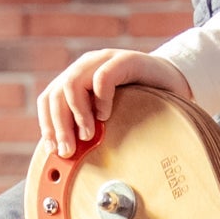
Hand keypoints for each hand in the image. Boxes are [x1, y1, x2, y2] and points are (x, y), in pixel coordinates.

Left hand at [37, 46, 193, 161]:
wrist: (172, 81)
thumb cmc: (140, 103)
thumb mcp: (107, 118)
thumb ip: (88, 129)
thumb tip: (68, 158)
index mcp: (76, 78)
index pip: (48, 99)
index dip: (47, 125)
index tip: (54, 150)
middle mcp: (86, 66)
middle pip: (56, 94)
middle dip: (60, 127)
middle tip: (70, 151)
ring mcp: (104, 60)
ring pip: (72, 84)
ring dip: (77, 115)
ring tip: (89, 135)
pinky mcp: (125, 60)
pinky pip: (103, 77)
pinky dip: (101, 100)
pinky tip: (107, 116)